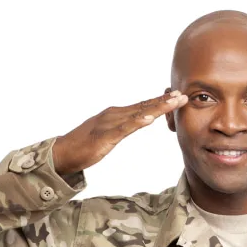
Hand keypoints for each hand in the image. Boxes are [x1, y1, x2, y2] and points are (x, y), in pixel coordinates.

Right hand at [52, 90, 187, 174]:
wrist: (62, 152)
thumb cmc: (85, 144)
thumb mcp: (110, 133)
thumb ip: (125, 126)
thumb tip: (141, 120)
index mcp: (116, 114)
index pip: (143, 105)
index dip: (160, 100)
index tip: (177, 95)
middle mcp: (114, 114)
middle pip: (144, 106)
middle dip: (164, 100)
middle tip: (183, 94)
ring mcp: (109, 123)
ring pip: (138, 113)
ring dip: (157, 107)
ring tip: (173, 102)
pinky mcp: (104, 136)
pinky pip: (124, 128)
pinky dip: (137, 122)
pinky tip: (149, 119)